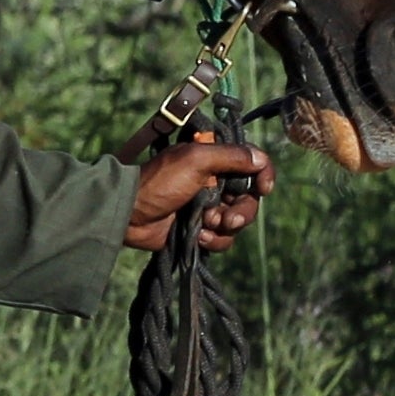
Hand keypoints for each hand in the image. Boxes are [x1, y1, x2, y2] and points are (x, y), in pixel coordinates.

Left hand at [121, 138, 271, 254]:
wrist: (130, 215)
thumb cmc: (159, 181)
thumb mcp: (195, 160)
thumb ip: (230, 156)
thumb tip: (260, 159)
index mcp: (214, 159)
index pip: (252, 163)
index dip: (263, 174)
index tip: (264, 188)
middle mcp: (215, 182)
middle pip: (249, 197)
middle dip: (243, 211)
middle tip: (228, 219)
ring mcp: (208, 207)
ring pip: (238, 220)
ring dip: (226, 226)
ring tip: (206, 225)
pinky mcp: (200, 229)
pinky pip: (223, 238)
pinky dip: (213, 239)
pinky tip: (197, 236)